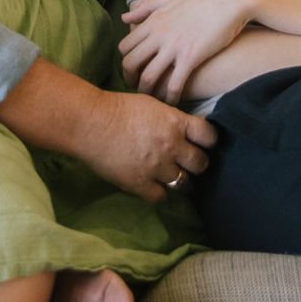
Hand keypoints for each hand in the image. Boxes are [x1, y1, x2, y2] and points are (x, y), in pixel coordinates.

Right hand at [79, 90, 217, 202]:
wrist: (91, 123)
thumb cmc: (118, 108)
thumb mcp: (153, 105)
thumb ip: (171, 119)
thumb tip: (184, 129)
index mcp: (176, 123)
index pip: (209, 136)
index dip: (209, 141)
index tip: (203, 143)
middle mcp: (172, 146)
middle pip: (201, 163)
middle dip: (197, 164)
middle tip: (189, 164)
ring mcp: (157, 167)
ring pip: (184, 183)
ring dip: (180, 180)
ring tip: (173, 177)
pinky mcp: (141, 184)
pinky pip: (161, 196)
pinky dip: (158, 192)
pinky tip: (152, 185)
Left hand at [120, 0, 253, 104]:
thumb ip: (146, 8)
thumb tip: (124, 17)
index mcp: (152, 21)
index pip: (125, 47)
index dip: (125, 62)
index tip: (133, 71)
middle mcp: (158, 35)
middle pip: (131, 64)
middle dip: (130, 80)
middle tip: (137, 88)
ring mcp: (174, 47)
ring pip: (148, 77)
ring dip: (147, 92)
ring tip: (153, 99)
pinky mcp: (191, 57)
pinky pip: (174, 84)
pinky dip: (170, 97)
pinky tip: (173, 102)